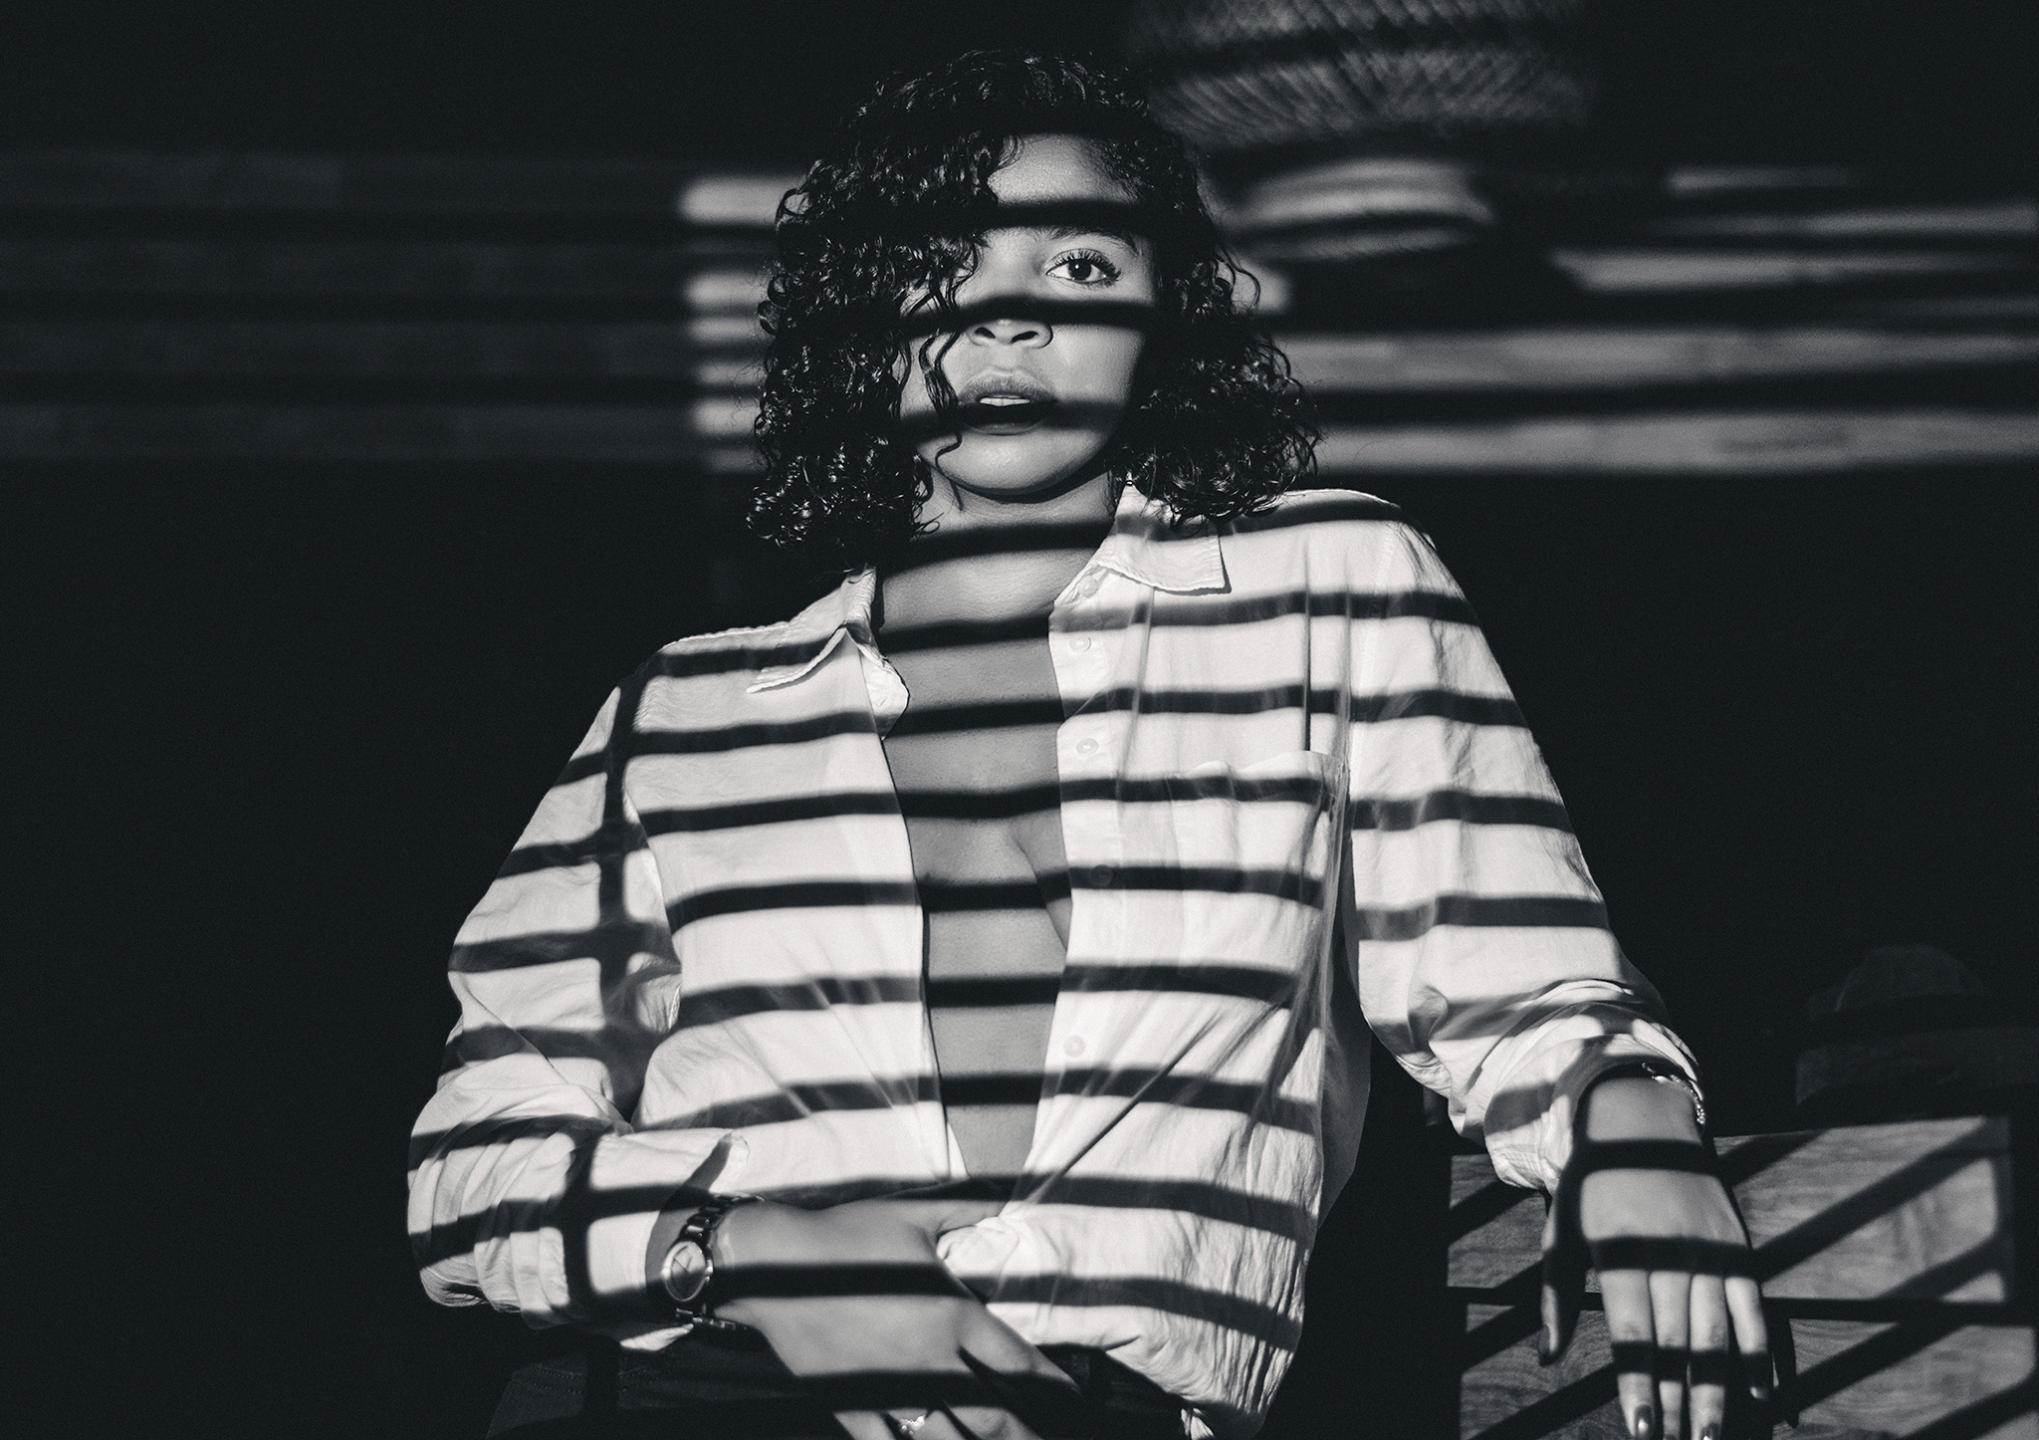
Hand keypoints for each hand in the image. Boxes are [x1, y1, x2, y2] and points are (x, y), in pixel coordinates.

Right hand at [714, 1195, 1087, 1439]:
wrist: (774, 1264)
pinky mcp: (852, 1405)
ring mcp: (890, 1389)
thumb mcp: (914, 1213)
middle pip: (992, 1414)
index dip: (1053, 1386)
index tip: (1075, 1402)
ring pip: (947, 1438)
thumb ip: (968, 1207)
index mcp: (951, 1313)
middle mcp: (930, 1359)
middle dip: (1024, 1435)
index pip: (1017, 1361)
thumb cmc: (848, 1233)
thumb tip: (1008, 1193)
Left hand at [1539, 1077, 1769, 1439]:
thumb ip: (1556, 1297)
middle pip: (1675, 1341)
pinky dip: (1759, 1350)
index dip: (1638, 1384)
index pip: (1632, 1333)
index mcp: (1619, 1250)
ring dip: (1714, 1388)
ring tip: (1707, 1433)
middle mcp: (1667, 1252)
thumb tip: (1545, 1358)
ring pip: (1716, 1332)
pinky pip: (1753, 1306)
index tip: (1640, 1429)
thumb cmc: (1590, 1185)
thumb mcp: (1561, 1232)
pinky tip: (1760, 1392)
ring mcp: (1708, 1249)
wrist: (1641, 1123)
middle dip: (1675, 1398)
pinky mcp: (1737, 1245)